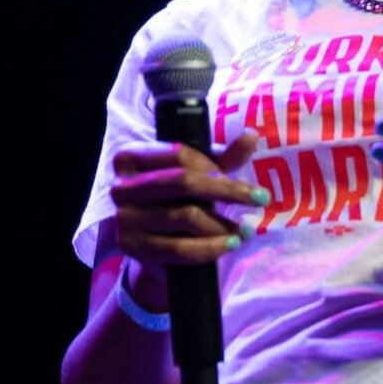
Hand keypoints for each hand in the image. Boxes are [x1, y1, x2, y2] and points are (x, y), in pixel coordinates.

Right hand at [109, 132, 264, 300]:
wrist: (154, 245)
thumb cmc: (179, 200)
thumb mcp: (199, 175)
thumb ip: (223, 158)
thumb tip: (252, 135)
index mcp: (130, 157)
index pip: (179, 154)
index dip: (215, 167)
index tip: (245, 181)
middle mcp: (120, 185)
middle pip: (183, 182)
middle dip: (227, 191)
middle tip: (262, 199)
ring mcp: (123, 217)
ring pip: (185, 216)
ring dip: (222, 225)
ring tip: (245, 230)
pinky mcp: (132, 247)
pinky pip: (179, 248)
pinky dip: (210, 248)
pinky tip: (230, 244)